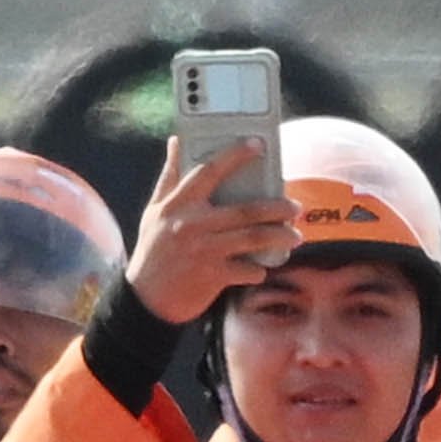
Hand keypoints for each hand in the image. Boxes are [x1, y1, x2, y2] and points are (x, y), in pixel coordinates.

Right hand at [123, 131, 307, 327]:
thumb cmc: (152, 251)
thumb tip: (176, 141)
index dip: (235, 156)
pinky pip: (247, 270)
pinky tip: (264, 268)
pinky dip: (259, 270)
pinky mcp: (212, 276)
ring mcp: (204, 251)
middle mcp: (192, 224)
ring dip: (280, 236)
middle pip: (246, 210)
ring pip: (254, 238)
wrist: (144, 300)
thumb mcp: (154, 212)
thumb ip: (169, 177)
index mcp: (178, 205)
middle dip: (278, 208)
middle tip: (296, 207)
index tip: (258, 145)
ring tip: (295, 236)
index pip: (210, 171)